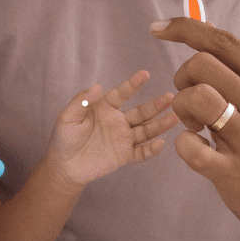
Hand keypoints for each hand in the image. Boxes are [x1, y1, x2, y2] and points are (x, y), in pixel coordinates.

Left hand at [45, 69, 178, 187]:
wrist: (64, 166)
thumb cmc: (64, 139)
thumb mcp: (67, 117)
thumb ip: (81, 101)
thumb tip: (97, 85)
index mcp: (105, 108)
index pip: (122, 94)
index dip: (133, 84)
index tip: (145, 74)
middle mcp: (118, 121)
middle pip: (141, 112)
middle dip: (156, 105)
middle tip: (171, 97)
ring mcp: (123, 139)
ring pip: (146, 130)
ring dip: (160, 124)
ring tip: (175, 117)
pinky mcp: (124, 156)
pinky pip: (141, 153)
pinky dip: (151, 150)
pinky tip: (160, 143)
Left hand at [152, 17, 239, 240]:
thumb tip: (206, 35)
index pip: (225, 42)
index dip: (185, 29)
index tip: (159, 30)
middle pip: (203, 64)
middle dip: (183, 77)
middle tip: (191, 100)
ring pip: (196, 98)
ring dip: (181, 107)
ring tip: (195, 125)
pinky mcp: (234, 174)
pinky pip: (189, 148)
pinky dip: (183, 144)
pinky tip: (195, 148)